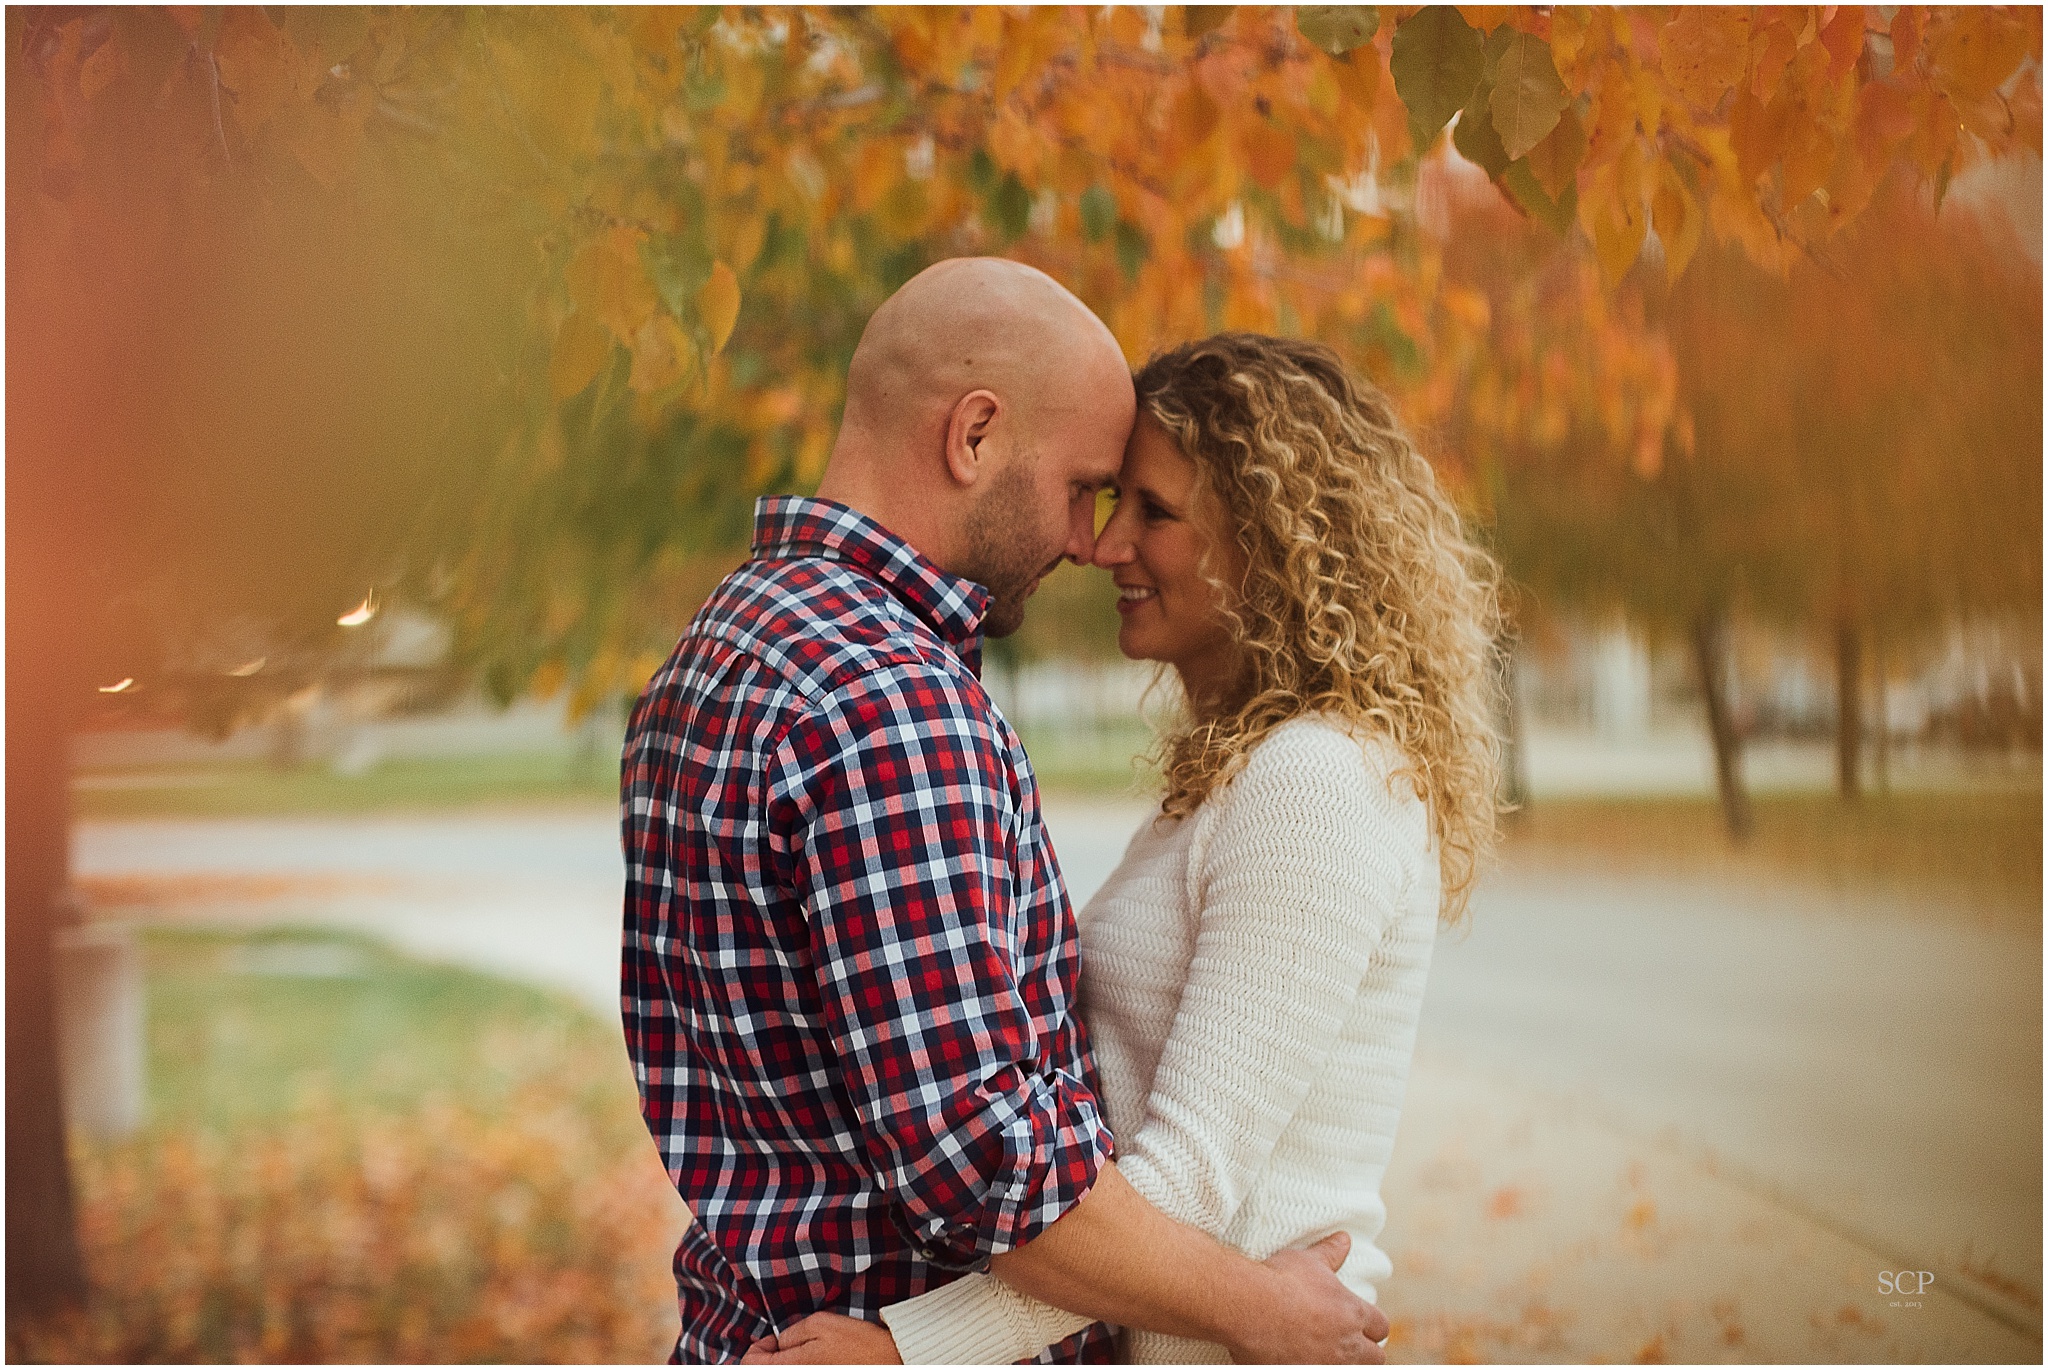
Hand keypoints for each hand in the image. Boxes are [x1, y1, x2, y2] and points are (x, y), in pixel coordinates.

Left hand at [741, 1312, 902, 1363]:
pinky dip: (803, 1367)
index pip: (749, 1362)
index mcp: (790, 1368)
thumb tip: (778, 1343)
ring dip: (788, 1363)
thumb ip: (790, 1333)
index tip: (776, 1340)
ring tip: (808, 1355)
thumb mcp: (820, 1323)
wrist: (890, 1362)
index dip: (759, 1346)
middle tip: (789, 1347)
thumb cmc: (859, 1345)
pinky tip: (819, 1363)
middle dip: (772, 1358)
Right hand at [1226, 1232, 1389, 1363]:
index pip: (1380, 1326)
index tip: (1360, 1324)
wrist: (1248, 1307)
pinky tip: (1301, 1359)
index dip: (1371, 1325)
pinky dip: (1316, 1366)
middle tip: (1349, 1343)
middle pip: (1375, 1356)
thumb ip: (1330, 1253)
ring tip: (1327, 1353)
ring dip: (1344, 1362)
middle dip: (1366, 1350)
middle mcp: (1347, 1345)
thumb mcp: (1308, 1261)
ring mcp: (1327, 1365)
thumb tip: (1344, 1238)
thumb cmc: (1280, 1281)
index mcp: (1353, 1313)